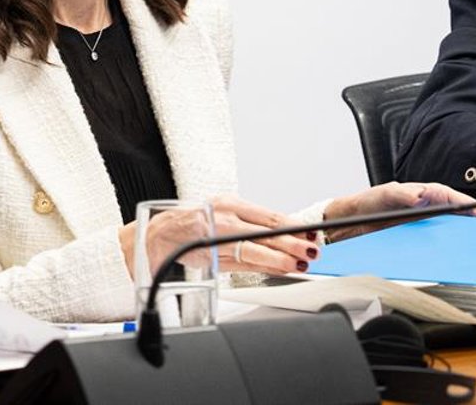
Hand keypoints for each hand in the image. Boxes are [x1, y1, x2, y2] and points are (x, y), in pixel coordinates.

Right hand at [117, 195, 320, 279]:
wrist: (162, 234)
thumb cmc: (197, 223)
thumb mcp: (225, 213)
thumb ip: (252, 224)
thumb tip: (285, 235)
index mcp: (231, 203)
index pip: (269, 215)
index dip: (293, 226)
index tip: (311, 233)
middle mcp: (226, 218)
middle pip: (266, 232)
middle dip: (293, 243)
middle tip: (312, 250)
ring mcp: (219, 238)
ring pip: (256, 249)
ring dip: (280, 258)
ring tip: (299, 264)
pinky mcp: (213, 256)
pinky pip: (243, 264)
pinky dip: (263, 268)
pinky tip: (278, 271)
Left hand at [323, 182, 475, 242]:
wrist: (352, 221)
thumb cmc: (369, 203)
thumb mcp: (384, 194)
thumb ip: (402, 194)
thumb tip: (420, 196)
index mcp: (425, 194)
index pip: (455, 199)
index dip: (474, 208)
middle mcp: (429, 208)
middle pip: (459, 216)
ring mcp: (425, 224)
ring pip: (452, 231)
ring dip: (465, 240)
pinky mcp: (419, 238)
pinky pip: (439, 244)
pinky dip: (450, 250)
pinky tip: (457, 260)